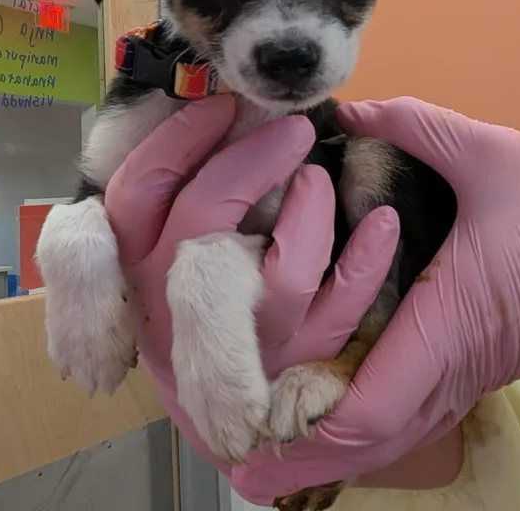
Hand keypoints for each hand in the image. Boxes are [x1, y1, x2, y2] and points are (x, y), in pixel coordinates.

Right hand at [103, 95, 398, 469]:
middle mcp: (180, 305)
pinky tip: (382, 222)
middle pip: (204, 221)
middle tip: (295, 128)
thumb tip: (208, 118)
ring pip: (284, 275)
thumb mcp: (159, 251)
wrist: (220, 414)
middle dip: (251, 162)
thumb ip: (171, 194)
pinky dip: (367, 260)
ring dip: (311, 214)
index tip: (221, 105)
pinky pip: (344, 310)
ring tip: (320, 178)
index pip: (141, 191)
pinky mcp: (298, 363)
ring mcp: (245, 341)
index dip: (179, 140)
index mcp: (137, 265)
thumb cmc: (190, 304)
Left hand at [231, 97, 519, 502]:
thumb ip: (413, 125)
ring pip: (395, 433)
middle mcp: (453, 362)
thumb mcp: (493, 154)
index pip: (369, 409)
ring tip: (274, 441)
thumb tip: (345, 112)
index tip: (249, 447)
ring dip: (334, 444)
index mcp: (447, 321)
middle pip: (371, 442)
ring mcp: (471, 370)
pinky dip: (372, 419)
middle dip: (305, 458)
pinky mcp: (483, 361)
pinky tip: (339, 403)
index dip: (307, 437)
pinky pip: (418, 408)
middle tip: (243, 461)